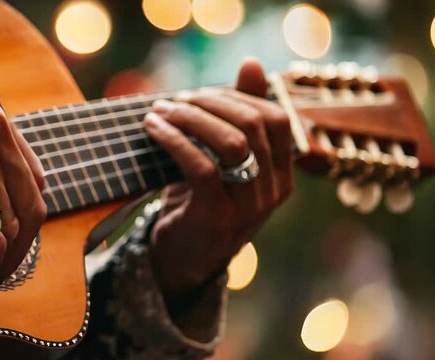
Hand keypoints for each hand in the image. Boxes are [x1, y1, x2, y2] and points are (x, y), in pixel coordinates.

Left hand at [143, 59, 293, 297]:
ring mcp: (248, 208)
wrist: (183, 259)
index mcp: (282, 174)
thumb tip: (253, 63)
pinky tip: (152, 129)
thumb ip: (240, 115)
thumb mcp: (223, 158)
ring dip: (191, 118)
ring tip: (161, 111)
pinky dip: (174, 141)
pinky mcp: (215, 218)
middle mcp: (273, 191)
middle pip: (253, 125)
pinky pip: (201, 167)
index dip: (238, 96)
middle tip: (177, 100)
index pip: (276, 118)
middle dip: (210, 102)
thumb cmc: (202, 200)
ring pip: (230, 143)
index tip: (200, 93)